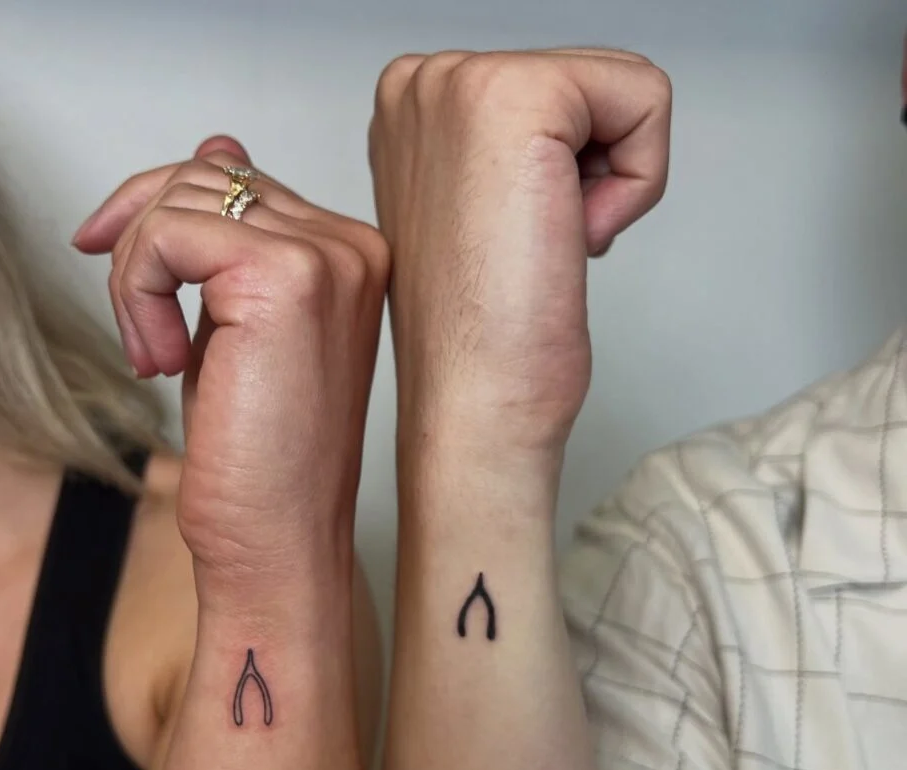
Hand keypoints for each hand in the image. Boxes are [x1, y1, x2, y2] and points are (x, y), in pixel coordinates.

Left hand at [73, 138, 389, 592]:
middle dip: (139, 240)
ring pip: (183, 197)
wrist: (281, 542)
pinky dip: (138, 293)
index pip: (242, 180)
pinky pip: (170, 232)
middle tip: (137, 329)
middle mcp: (354, 248)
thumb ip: (232, 237)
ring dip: (137, 276)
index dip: (159, 211)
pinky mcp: (286, 278)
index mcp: (352, 258)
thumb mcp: (237, 326)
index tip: (107, 252)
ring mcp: (328, 258)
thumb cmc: (262, 460)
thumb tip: (217, 146)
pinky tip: (162, 361)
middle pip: (207, 174)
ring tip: (156, 356)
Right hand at [370, 49, 670, 473]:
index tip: (509, 241)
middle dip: (588, 175)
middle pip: (588, 83)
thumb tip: (564, 140)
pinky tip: (569, 238)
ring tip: (540, 245)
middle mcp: (421, 84)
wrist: (471, 404)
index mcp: (408, 112)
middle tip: (527, 248)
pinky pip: (643, 99)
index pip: (553, 94)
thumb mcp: (475, 216)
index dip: (563, 177)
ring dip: (608, 184)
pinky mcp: (514, 99)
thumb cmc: (477, 341)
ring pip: (620, 89)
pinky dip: (635, 183)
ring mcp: (457, 83)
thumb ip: (501, 155)